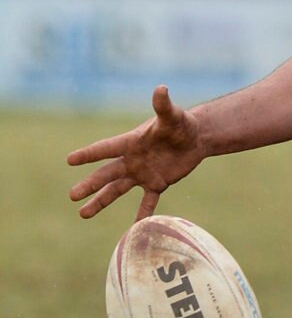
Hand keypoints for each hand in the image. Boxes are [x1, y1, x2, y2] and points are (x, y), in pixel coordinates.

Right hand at [67, 85, 204, 219]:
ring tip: (83, 214)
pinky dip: (142, 214)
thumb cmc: (182, 123)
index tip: (70, 160)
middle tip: (72, 195)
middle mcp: (132, 159)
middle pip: (106, 174)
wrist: (196, 138)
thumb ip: (164, 105)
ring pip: (117, 190)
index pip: (106, 149)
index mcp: (131, 142)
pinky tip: (135, 228)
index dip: (89, 154)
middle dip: (90, 185)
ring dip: (101, 201)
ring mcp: (142, 173)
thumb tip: (161, 89)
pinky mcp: (157, 184)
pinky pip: (147, 202)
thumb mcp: (173, 116)